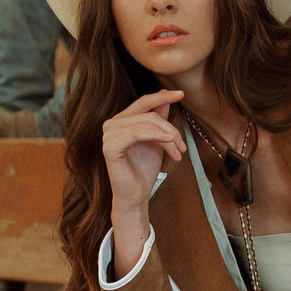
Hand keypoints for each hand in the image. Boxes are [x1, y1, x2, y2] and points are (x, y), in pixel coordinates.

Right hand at [104, 89, 186, 272]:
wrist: (136, 197)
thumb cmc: (144, 171)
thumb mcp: (157, 141)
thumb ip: (159, 121)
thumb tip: (166, 98)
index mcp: (121, 121)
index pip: (143, 102)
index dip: (162, 96)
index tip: (181, 94)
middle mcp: (111, 124)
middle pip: (149, 114)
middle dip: (170, 129)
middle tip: (182, 146)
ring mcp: (108, 135)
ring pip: (147, 123)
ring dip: (168, 137)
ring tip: (177, 152)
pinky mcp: (110, 147)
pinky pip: (138, 132)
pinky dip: (156, 137)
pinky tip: (168, 145)